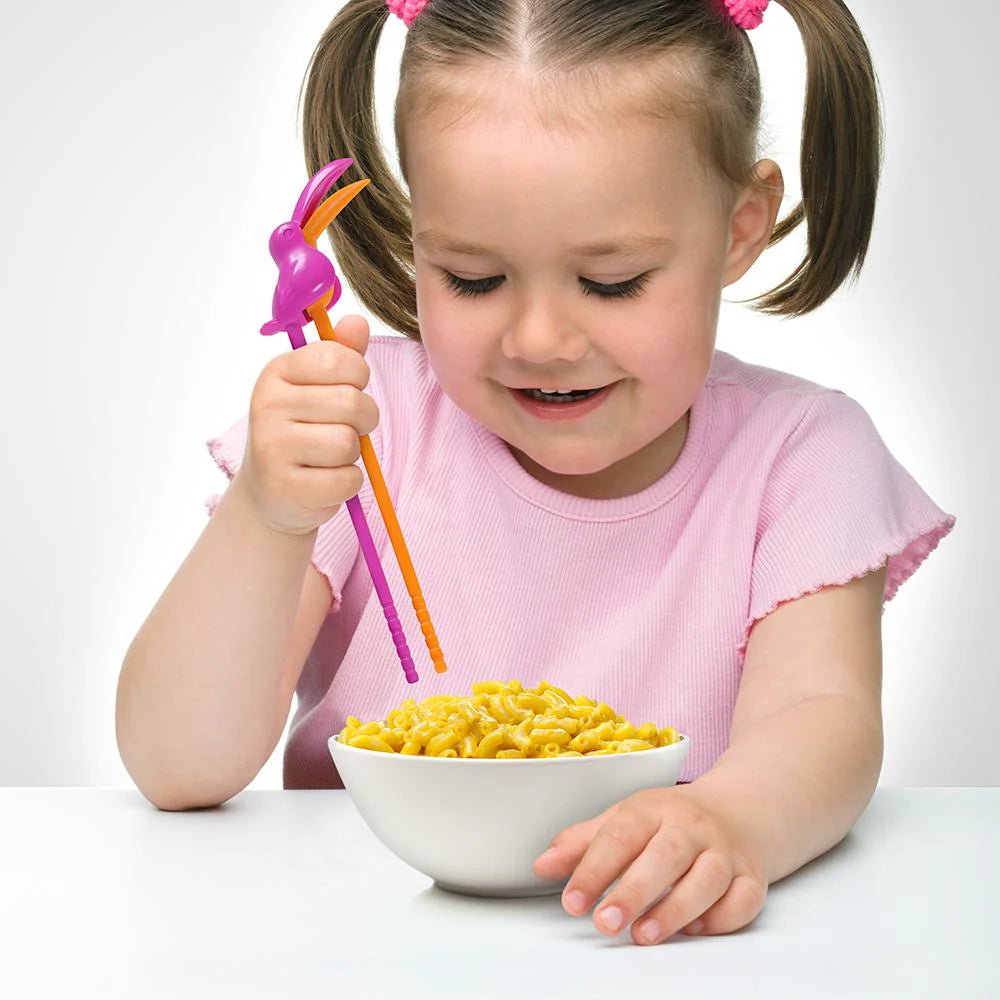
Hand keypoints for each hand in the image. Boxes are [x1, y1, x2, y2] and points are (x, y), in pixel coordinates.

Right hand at [235, 314, 379, 535]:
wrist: (269, 492)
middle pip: (351, 403)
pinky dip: (347, 483)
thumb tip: (358, 322)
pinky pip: (346, 480)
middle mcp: (267, 405)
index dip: (358, 376)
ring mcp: (272, 448)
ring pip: (348, 443)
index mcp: (277, 372)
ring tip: (330, 456)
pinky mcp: (285, 488)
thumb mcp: (317, 387)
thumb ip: (342, 353)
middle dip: (363, 419)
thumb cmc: (302, 431)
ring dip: (352, 454)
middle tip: (345, 428)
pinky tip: (325, 479)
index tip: (346, 388)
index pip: (338, 359)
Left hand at [532, 784, 766, 944]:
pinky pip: (742, 899)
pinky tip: (694, 929)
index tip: (571, 901)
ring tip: (643, 934)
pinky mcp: (752, 877)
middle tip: (604, 923)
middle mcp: (691, 827)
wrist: (739, 810)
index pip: (620, 834)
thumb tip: (541, 866)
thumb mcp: (623, 819)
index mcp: (653, 809)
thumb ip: (581, 843)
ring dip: (675, 909)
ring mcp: (725, 851)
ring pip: (706, 879)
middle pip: (665, 855)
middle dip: (633, 891)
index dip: (593, 868)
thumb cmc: (669, 820)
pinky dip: (721, 917)